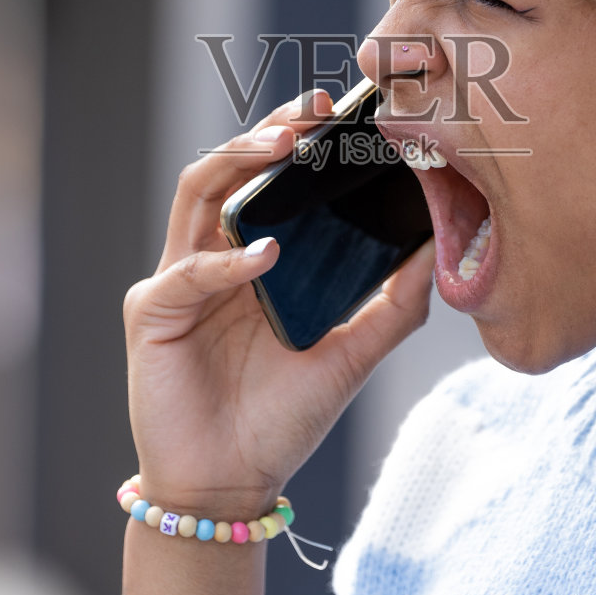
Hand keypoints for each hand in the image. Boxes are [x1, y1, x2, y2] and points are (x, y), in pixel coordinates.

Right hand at [123, 90, 435, 517]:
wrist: (232, 484)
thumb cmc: (283, 418)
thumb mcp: (354, 352)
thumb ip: (396, 304)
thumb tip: (442, 249)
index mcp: (254, 255)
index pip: (271, 177)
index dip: (300, 138)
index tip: (344, 110)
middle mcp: (212, 255)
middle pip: (230, 168)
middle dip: (269, 131)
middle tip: (313, 111)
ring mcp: (178, 279)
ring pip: (196, 193)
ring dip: (237, 161)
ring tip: (283, 145)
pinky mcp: (153, 314)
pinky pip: (186, 272)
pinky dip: (226, 261)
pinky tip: (265, 255)